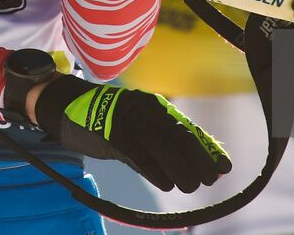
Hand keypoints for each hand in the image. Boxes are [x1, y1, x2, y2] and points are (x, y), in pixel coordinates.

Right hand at [33, 74, 231, 192]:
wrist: (69, 108)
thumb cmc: (110, 124)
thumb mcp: (138, 129)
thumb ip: (164, 144)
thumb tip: (198, 166)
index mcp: (157, 107)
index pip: (188, 129)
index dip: (207, 149)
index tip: (224, 167)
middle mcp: (146, 110)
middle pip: (179, 135)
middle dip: (198, 158)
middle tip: (211, 179)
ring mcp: (128, 120)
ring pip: (161, 144)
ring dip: (179, 167)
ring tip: (191, 186)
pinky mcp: (111, 134)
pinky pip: (137, 152)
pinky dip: (154, 169)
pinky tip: (167, 183)